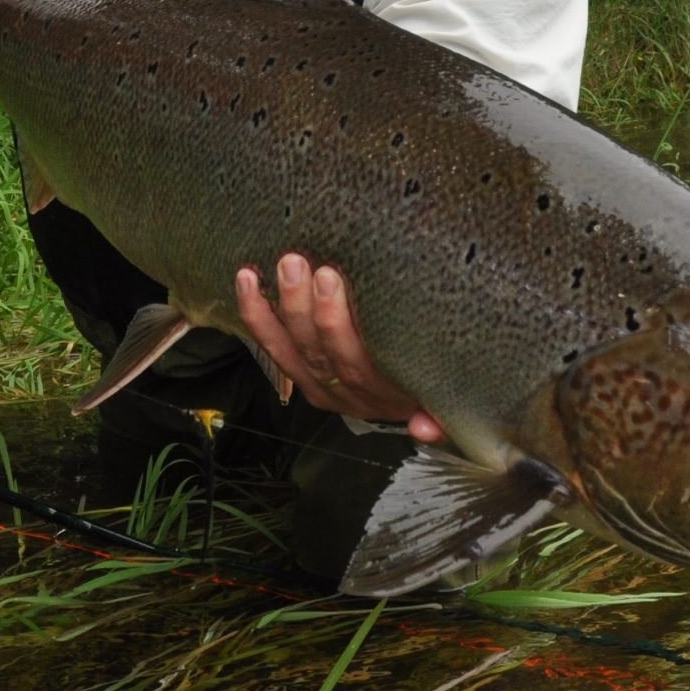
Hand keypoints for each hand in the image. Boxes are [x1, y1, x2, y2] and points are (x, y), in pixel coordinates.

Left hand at [236, 254, 444, 444]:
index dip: (335, 323)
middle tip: (295, 263)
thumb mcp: (443, 404)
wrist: (414, 410)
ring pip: (292, 350)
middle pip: (318, 351)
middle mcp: (346, 394)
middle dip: (302, 306)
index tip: (328, 278)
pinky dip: (258, 318)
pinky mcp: (303, 378)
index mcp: (382, 395)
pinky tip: (246, 282)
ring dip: (277, 308)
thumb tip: (427, 427)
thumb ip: (440, 418)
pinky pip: (274, 349)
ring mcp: (321, 386)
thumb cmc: (429, 388)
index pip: (353, 361)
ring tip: (273, 266)